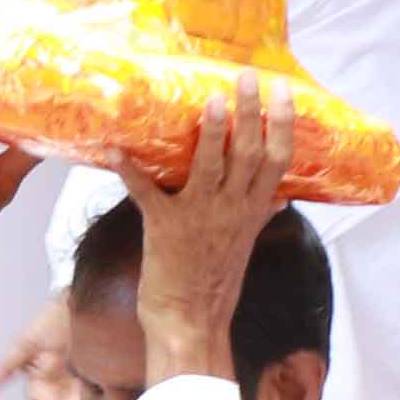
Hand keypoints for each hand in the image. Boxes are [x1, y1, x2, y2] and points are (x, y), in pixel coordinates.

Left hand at [127, 81, 294, 383]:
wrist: (191, 323)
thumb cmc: (215, 284)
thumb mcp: (245, 245)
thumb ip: (261, 215)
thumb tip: (282, 198)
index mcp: (251, 211)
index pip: (276, 160)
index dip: (281, 123)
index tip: (283, 90)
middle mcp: (231, 209)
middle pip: (249, 152)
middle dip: (250, 112)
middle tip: (249, 76)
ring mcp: (200, 217)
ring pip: (211, 165)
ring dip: (211, 131)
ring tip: (212, 99)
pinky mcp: (165, 227)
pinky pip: (146, 192)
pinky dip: (129, 171)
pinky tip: (115, 150)